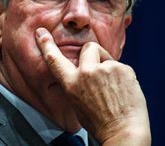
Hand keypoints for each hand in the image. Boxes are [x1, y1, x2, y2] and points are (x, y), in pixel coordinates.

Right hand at [35, 27, 150, 145]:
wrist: (123, 132)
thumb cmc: (100, 122)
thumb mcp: (77, 103)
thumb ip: (77, 83)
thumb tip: (85, 71)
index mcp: (71, 83)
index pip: (54, 59)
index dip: (46, 44)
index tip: (41, 32)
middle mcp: (86, 73)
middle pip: (89, 47)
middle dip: (94, 53)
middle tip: (99, 69)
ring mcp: (105, 69)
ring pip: (108, 58)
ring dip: (109, 68)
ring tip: (113, 88)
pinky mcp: (123, 69)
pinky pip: (121, 66)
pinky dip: (122, 76)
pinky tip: (123, 91)